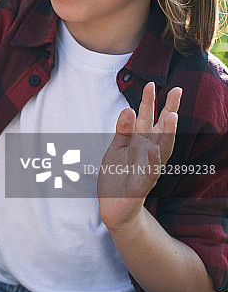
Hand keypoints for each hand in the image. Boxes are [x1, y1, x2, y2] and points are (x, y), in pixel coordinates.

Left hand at [97, 83, 181, 230]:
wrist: (114, 208)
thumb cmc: (117, 176)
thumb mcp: (116, 149)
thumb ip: (123, 131)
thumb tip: (128, 108)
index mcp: (140, 144)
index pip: (147, 119)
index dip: (150, 102)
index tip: (152, 83)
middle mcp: (147, 154)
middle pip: (160, 130)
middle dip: (169, 111)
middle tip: (177, 91)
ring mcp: (147, 170)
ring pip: (161, 149)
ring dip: (166, 133)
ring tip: (171, 115)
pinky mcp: (141, 186)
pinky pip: (149, 173)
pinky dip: (152, 161)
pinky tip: (154, 149)